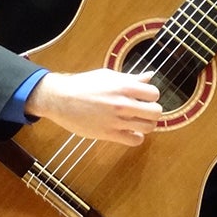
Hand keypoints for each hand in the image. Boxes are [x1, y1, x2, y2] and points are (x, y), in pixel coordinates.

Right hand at [23, 69, 162, 146]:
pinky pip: (134, 140)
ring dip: (146, 124)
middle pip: (155, 112)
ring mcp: (116, 120)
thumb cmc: (83, 85)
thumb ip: (131, 78)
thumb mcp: (108, 76)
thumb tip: (149, 76)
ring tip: (138, 121)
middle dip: (152, 111)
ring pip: (148, 127)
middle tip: (144, 111)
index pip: (154, 94)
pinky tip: (130, 131)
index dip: (151, 96)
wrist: (60, 98)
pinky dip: (136, 137)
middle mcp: (122, 103)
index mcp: (123, 86)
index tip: (144, 98)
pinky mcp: (108, 134)